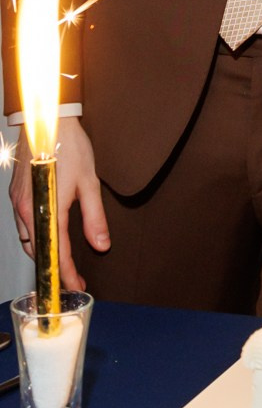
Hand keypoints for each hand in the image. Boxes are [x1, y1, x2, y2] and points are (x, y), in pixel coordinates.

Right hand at [9, 117, 109, 292]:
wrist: (48, 121)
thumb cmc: (70, 148)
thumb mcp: (90, 182)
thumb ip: (95, 217)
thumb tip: (101, 245)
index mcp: (48, 209)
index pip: (57, 252)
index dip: (67, 273)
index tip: (76, 286)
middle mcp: (27, 210)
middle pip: (38, 252)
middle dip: (54, 267)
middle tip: (70, 277)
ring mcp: (18, 203)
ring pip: (28, 241)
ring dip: (43, 254)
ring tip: (60, 261)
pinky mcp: (15, 196)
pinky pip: (22, 227)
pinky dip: (34, 238)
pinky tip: (46, 236)